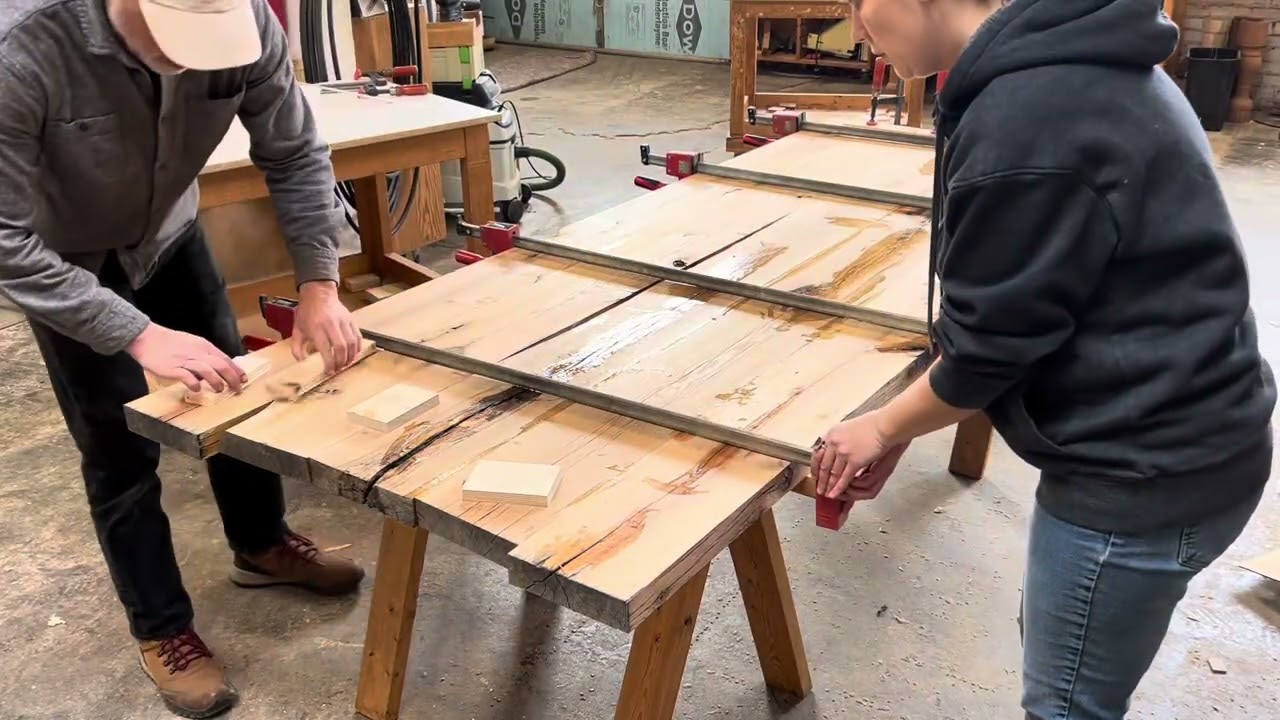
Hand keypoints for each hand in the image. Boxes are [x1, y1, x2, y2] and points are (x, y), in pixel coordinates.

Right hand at [128, 323, 244, 393]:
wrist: (147, 338)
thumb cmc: (170, 342)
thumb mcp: (193, 344)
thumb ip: (205, 354)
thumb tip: (218, 367)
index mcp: (204, 347)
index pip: (225, 359)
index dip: (236, 370)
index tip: (243, 379)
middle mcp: (198, 353)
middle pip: (221, 366)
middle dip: (232, 378)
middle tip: (237, 389)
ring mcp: (186, 361)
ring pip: (208, 371)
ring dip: (217, 382)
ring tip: (220, 390)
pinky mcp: (173, 368)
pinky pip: (187, 377)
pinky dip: (194, 384)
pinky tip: (197, 389)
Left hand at [292, 280, 360, 374]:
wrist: (318, 294)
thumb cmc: (307, 313)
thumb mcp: (297, 329)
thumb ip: (297, 347)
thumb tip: (301, 361)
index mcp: (316, 328)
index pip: (325, 349)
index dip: (329, 363)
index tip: (329, 372)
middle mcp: (331, 324)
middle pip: (341, 347)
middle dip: (341, 362)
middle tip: (338, 369)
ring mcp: (343, 321)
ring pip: (351, 343)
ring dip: (350, 356)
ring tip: (346, 364)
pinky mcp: (351, 319)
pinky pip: (358, 336)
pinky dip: (357, 347)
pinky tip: (354, 354)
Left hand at [812, 411, 896, 498]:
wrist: (884, 426)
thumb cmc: (871, 425)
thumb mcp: (848, 428)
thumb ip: (839, 438)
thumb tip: (834, 447)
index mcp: (832, 434)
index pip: (817, 453)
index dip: (815, 466)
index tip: (814, 474)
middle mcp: (834, 443)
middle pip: (823, 466)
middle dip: (820, 480)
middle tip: (818, 488)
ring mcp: (843, 452)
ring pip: (832, 474)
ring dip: (828, 486)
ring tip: (825, 494)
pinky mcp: (854, 461)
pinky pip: (844, 478)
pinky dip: (838, 488)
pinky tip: (835, 494)